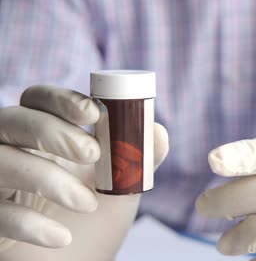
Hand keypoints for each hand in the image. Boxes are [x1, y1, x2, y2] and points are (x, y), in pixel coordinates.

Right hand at [0, 85, 167, 259]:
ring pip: (1, 162)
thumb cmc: (95, 218)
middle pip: (14, 120)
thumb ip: (139, 159)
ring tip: (88, 204)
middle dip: (54, 131)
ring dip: (48, 179)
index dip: (61, 99)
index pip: (39, 100)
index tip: (94, 112)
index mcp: (43, 135)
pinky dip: (29, 224)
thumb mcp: (122, 187)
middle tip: (92, 153)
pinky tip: (62, 237)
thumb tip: (159, 132)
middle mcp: (12, 150)